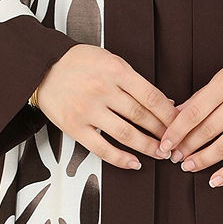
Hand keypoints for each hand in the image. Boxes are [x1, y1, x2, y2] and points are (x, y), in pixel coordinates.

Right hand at [33, 44, 179, 170]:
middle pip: (141, 116)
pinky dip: (120, 158)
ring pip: (125, 134)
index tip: (180, 123)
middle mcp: (103, 89)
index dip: (168, 113)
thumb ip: (135, 81)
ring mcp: (87, 109)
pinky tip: (134, 163)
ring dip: (146, 146)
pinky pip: (101, 148)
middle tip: (174, 142)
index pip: (150, 95)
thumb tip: (164, 102)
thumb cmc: (80, 62)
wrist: (42, 66)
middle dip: (162, 132)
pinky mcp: (74, 126)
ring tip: (160, 153)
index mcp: (115, 70)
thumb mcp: (110, 61)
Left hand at [157, 45, 222, 187]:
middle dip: (186, 148)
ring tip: (189, 167)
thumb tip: (179, 111)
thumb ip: (205, 94)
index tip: (164, 143)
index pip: (193, 112)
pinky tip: (216, 179)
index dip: (175, 131)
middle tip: (174, 157)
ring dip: (202, 160)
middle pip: (205, 132)